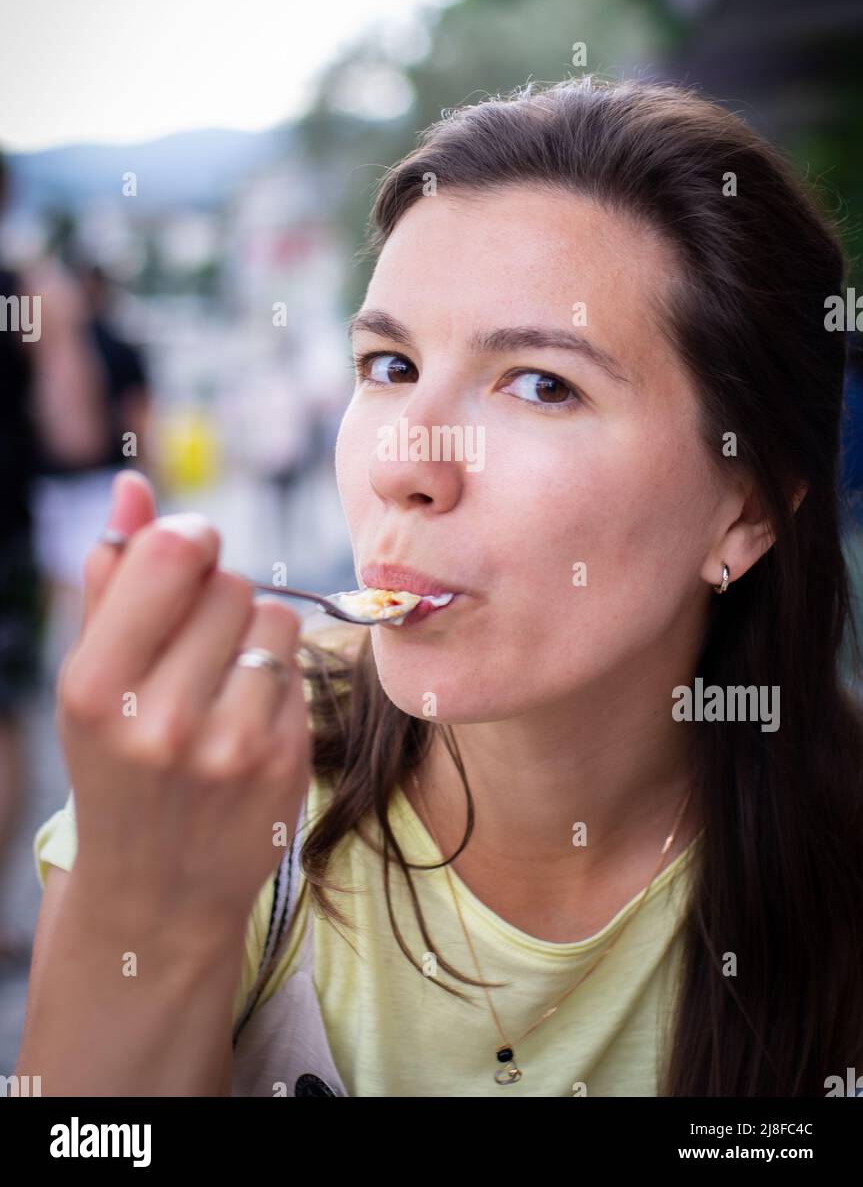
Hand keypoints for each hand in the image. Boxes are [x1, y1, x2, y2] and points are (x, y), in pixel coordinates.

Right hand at [57, 471, 311, 933]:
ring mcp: (230, 747)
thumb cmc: (118, 762)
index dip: (189, 539)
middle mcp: (161, 719)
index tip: (185, 557)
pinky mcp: (285, 764)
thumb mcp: (93, 677)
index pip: (174, 553)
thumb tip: (133, 486)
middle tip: (193, 647)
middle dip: (216, 596)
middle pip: (230, 582)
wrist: (156, 892)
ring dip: (254, 634)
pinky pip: (301, 667)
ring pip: (276, 617)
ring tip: (220, 684)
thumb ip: (111, 577)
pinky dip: (278, 679)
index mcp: (96, 687)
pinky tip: (246, 721)